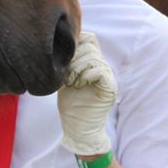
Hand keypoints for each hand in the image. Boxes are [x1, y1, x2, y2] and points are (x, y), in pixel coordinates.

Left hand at [57, 31, 116, 155]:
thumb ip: (67, 61)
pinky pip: (99, 70)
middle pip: (90, 46)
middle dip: (73, 57)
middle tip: (65, 74)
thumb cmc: (70, 104)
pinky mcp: (110, 87)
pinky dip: (85, 75)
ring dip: (77, 68)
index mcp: (92, 62)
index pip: (89, 38)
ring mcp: (108, 76)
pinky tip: (78, 85)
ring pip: (93, 57)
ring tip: (70, 82)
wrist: (78, 128)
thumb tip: (57, 44)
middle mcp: (102, 66)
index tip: (63, 57)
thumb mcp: (64, 77)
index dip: (75, 42)